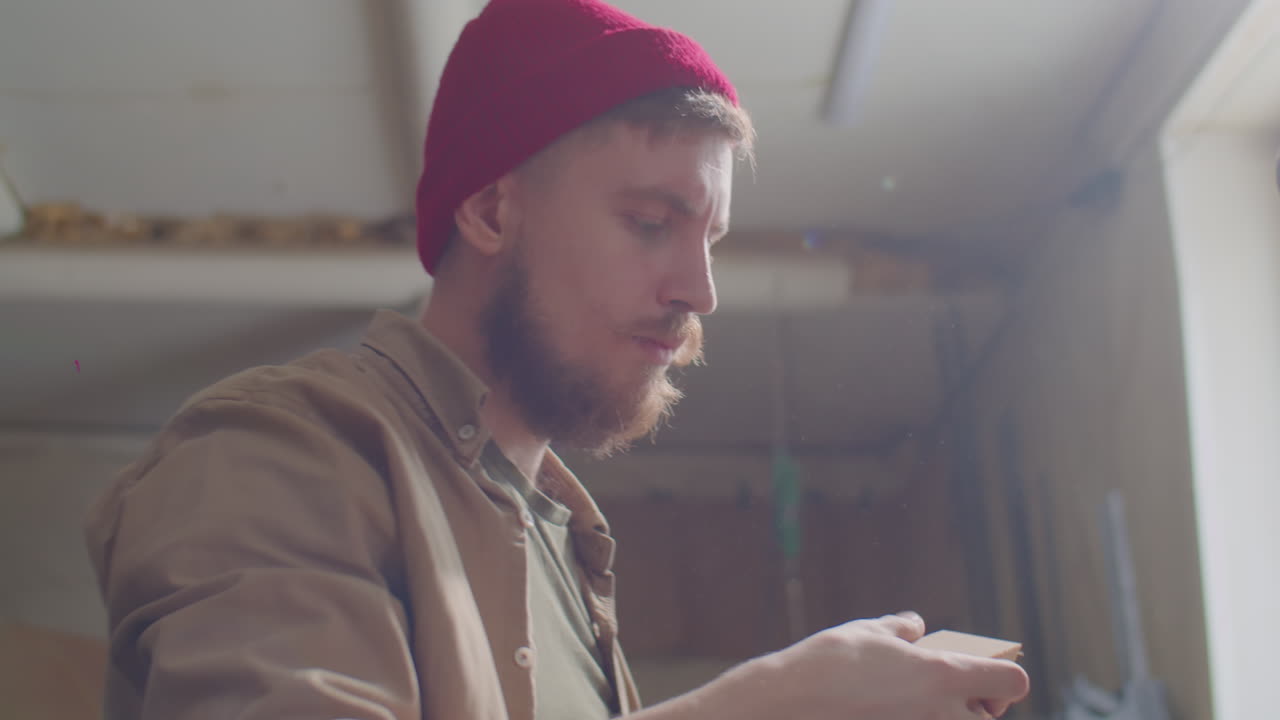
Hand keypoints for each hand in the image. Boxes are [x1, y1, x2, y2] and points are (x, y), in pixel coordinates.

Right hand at [747, 612, 1028, 718]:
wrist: (790, 704)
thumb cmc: (831, 663)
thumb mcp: (869, 631)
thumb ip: (900, 628)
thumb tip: (915, 626)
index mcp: (943, 677)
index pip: (1013, 683)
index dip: (1003, 676)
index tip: (983, 675)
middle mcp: (943, 715)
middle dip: (977, 708)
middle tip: (949, 695)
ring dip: (946, 716)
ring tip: (913, 704)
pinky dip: (910, 719)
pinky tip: (884, 712)